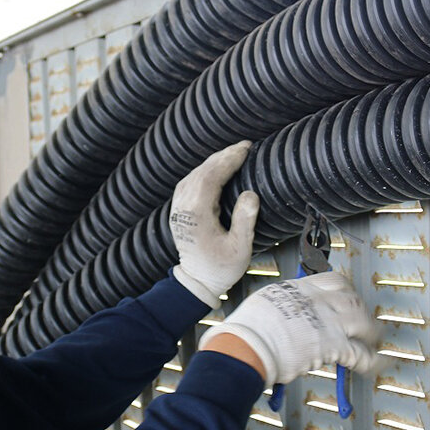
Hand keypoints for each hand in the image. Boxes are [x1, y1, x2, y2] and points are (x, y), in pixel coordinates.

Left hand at [170, 141, 259, 307]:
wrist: (197, 282)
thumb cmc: (221, 268)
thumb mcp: (240, 249)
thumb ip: (245, 220)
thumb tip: (251, 194)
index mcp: (197, 215)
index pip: (211, 177)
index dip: (228, 160)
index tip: (245, 150)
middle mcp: (183, 209)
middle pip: (201, 172)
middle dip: (223, 156)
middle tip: (244, 147)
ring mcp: (178, 209)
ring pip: (193, 175)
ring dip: (213, 162)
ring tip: (233, 154)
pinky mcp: (178, 211)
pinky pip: (188, 183)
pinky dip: (203, 172)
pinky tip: (216, 169)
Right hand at [198, 272, 380, 384]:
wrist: (249, 344)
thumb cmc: (248, 328)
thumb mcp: (266, 301)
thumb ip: (282, 303)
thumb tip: (285, 311)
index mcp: (301, 289)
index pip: (333, 281)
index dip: (345, 290)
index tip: (347, 296)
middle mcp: (319, 302)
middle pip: (353, 299)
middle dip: (362, 310)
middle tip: (364, 319)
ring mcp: (329, 323)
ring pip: (363, 322)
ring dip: (371, 332)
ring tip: (375, 340)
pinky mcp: (333, 347)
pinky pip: (361, 354)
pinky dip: (371, 361)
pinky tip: (374, 364)